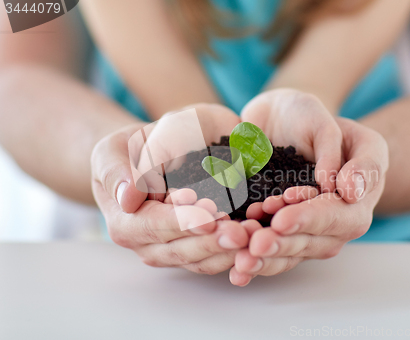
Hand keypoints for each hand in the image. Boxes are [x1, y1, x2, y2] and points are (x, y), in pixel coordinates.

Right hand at [91, 104, 249, 274]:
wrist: (159, 150)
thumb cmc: (138, 146)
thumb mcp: (117, 147)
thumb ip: (118, 169)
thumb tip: (127, 198)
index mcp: (123, 220)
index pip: (153, 225)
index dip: (181, 222)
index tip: (208, 214)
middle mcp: (145, 242)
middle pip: (180, 250)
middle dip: (212, 241)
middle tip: (240, 232)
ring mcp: (172, 249)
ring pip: (201, 260)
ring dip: (228, 251)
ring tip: (252, 235)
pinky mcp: (197, 249)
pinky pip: (216, 258)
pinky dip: (236, 252)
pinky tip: (255, 239)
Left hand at [229, 90, 388, 285]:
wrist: (282, 122)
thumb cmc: (315, 122)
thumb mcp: (350, 133)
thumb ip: (359, 160)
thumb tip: (349, 190)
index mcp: (355, 203)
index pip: (336, 217)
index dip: (309, 219)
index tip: (281, 218)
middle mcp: (332, 225)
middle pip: (310, 243)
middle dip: (281, 244)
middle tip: (254, 243)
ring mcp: (304, 232)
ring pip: (288, 253)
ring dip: (264, 259)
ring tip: (241, 259)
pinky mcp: (280, 232)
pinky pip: (270, 252)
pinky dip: (254, 261)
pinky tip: (236, 273)